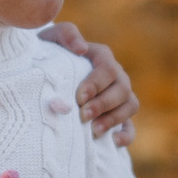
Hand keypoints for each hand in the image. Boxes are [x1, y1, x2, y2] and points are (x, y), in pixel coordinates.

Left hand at [38, 23, 138, 142]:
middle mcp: (116, 75)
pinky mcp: (117, 115)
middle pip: (123, 89)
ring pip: (130, 105)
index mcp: (102, 56)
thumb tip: (81, 48)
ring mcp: (119, 96)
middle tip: (83, 115)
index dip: (97, 84)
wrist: (46, 70)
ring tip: (93, 130)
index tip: (79, 97)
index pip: (108, 69)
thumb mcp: (52, 38)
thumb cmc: (50, 53)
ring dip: (114, 119)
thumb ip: (67, 35)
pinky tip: (112, 142)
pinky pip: (130, 126)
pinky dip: (126, 135)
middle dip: (103, 104)